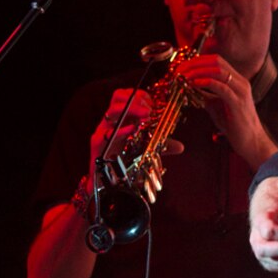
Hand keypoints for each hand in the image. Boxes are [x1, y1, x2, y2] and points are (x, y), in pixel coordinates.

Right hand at [88, 87, 182, 206]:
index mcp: (121, 119)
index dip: (141, 96)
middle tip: (150, 110)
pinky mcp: (97, 144)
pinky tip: (133, 130)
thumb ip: (161, 147)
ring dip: (131, 109)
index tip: (153, 105)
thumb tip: (181, 147)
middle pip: (118, 97)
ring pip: (112, 109)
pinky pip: (107, 132)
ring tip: (145, 116)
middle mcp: (111, 122)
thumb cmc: (124, 162)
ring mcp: (103, 131)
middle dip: (136, 99)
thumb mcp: (146, 151)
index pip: (127, 95)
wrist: (104, 182)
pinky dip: (122, 130)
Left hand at [168, 52, 272, 166]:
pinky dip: (205, 83)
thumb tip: (189, 87)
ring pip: (218, 71)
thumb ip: (205, 94)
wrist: (251, 141)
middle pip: (216, 61)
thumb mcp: (215, 105)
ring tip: (184, 76)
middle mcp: (240, 82)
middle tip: (179, 70)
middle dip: (195, 63)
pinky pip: (221, 87)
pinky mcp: (238, 102)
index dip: (197, 60)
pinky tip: (194, 84)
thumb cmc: (234, 125)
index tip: (182, 67)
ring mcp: (240, 91)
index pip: (216, 60)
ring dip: (198, 71)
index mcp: (236, 80)